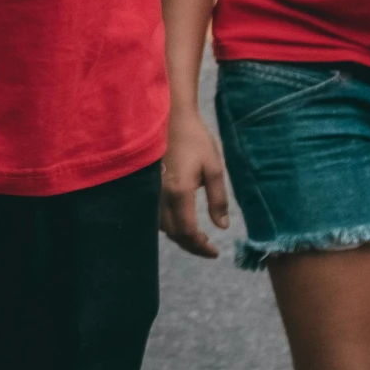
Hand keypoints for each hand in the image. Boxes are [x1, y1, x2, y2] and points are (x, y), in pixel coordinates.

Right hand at [158, 110, 230, 257]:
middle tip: (209, 248)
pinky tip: (180, 220)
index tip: (215, 252)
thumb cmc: (195, 139)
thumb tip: (222, 226)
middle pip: (173, 233)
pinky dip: (169, 225)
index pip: (188, 231)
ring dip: (179, 236)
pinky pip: (155, 214)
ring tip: (197, 237)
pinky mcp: (147, 185)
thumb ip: (218, 199)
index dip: (201, 246)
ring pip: (161, 226)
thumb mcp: (214, 168)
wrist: (169, 117)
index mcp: (179, 191)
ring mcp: (151, 190)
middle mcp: (160, 194)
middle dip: (191, 245)